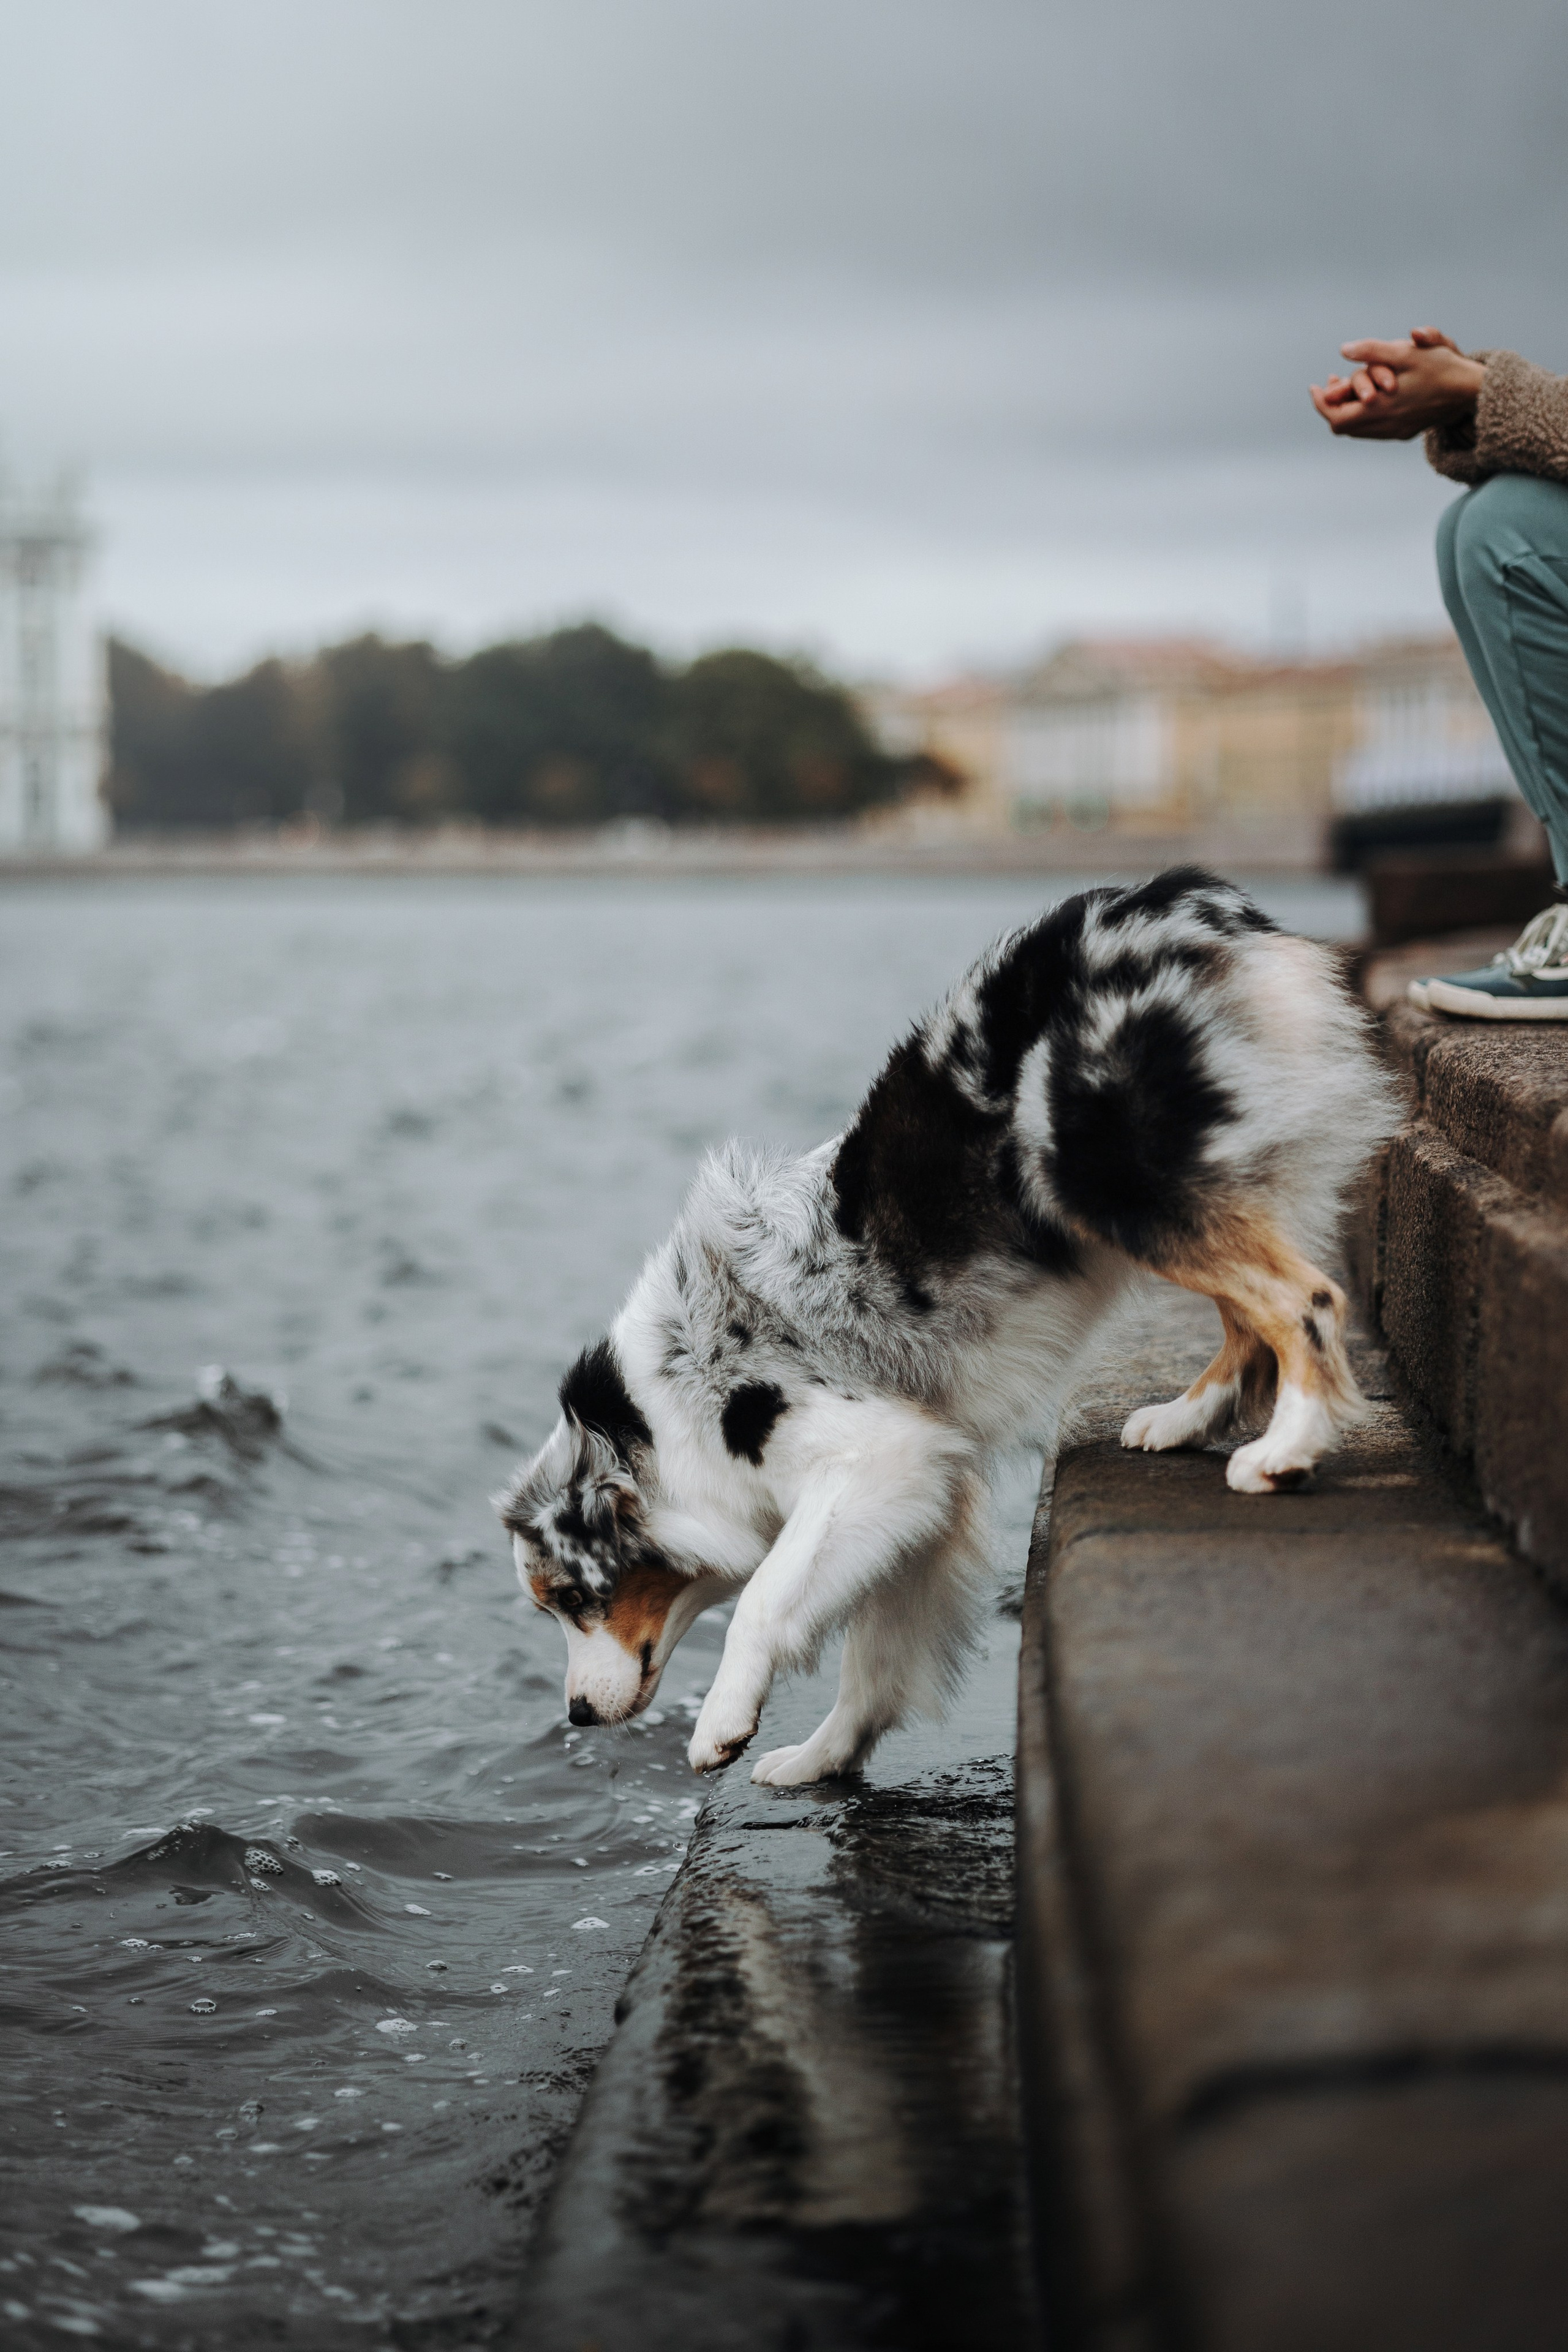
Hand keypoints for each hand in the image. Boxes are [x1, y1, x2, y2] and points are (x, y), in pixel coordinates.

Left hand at [1310, 328, 1483, 440]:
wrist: (1471, 392)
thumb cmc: (1441, 368)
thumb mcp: (1406, 353)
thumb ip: (1373, 351)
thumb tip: (1344, 349)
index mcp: (1380, 411)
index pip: (1336, 417)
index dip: (1321, 404)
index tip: (1315, 387)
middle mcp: (1385, 427)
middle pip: (1343, 427)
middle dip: (1333, 406)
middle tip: (1329, 384)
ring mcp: (1395, 432)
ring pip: (1358, 430)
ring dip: (1348, 410)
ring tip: (1345, 387)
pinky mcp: (1405, 433)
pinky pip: (1373, 429)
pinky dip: (1364, 414)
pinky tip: (1368, 396)